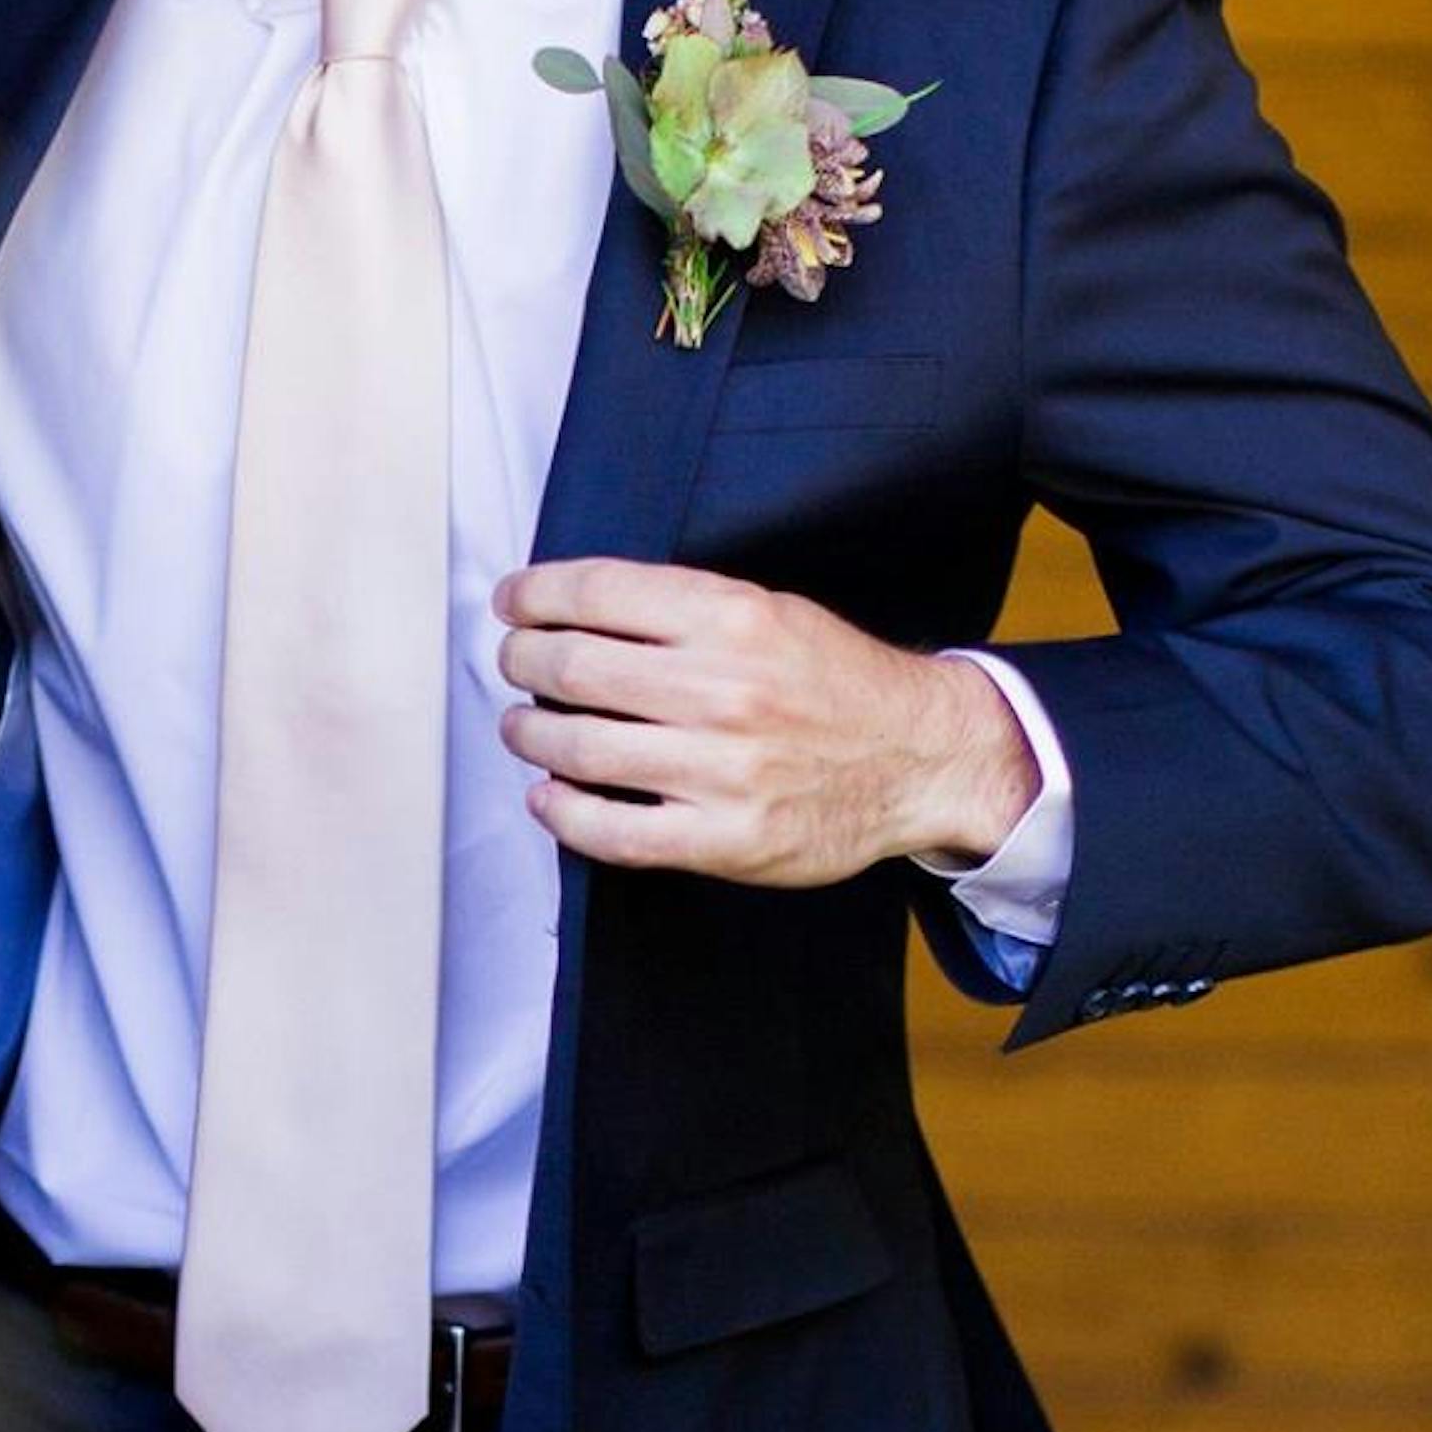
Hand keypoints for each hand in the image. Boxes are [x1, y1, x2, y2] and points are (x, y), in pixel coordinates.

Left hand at [495, 559, 1036, 885]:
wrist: (918, 758)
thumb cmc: (838, 684)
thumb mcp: (773, 612)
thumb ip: (684, 609)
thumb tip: (579, 607)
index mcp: (733, 619)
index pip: (596, 593)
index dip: (534, 596)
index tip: (513, 602)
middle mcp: (722, 690)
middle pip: (572, 667)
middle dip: (523, 661)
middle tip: (516, 662)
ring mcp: (720, 769)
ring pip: (578, 748)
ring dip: (530, 734)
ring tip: (525, 726)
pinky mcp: (723, 838)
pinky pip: (611, 831)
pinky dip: (562, 812)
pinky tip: (550, 796)